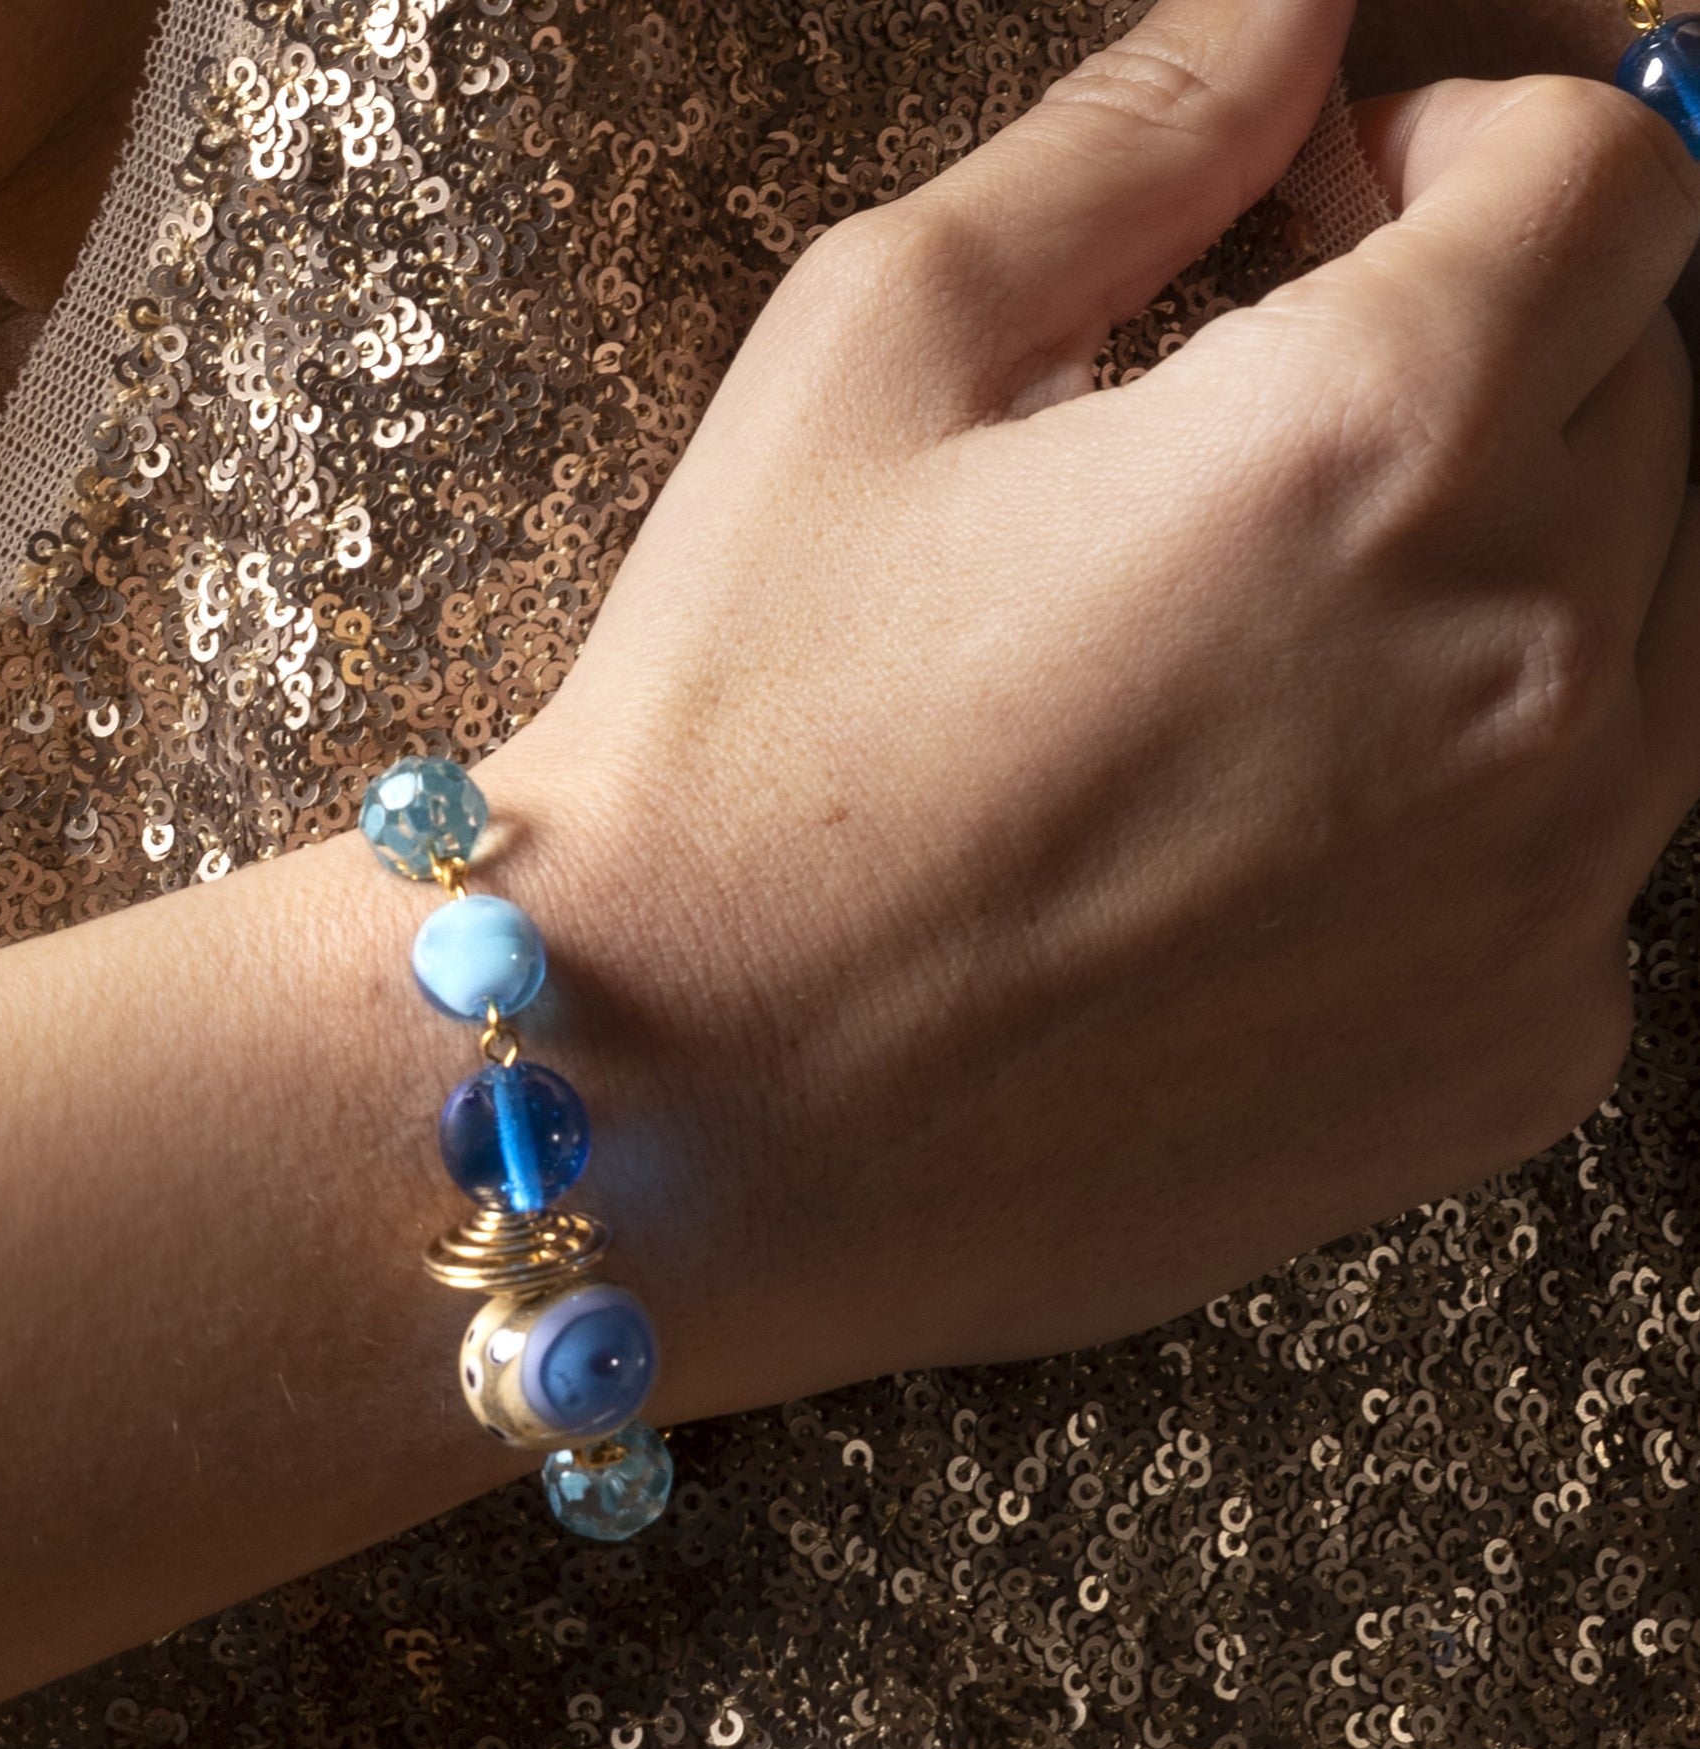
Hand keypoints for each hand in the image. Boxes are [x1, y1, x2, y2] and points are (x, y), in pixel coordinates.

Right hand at [480, 0, 1699, 1407]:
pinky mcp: (1506, 1072)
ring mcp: (1546, 901)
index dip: (1477, 139)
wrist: (674, 1111)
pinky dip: (1484, 806)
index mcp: (1380, 443)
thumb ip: (1126, 142)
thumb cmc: (732, 748)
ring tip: (1257, 638)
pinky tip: (1273, 835)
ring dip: (1502, 575)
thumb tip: (1282, 19)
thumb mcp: (869, 358)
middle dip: (1492, 351)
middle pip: (1647, 398)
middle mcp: (1532, 672)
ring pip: (1650, 636)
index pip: (1614, 175)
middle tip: (1267, 414)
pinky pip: (1588, 867)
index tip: (1349, 199)